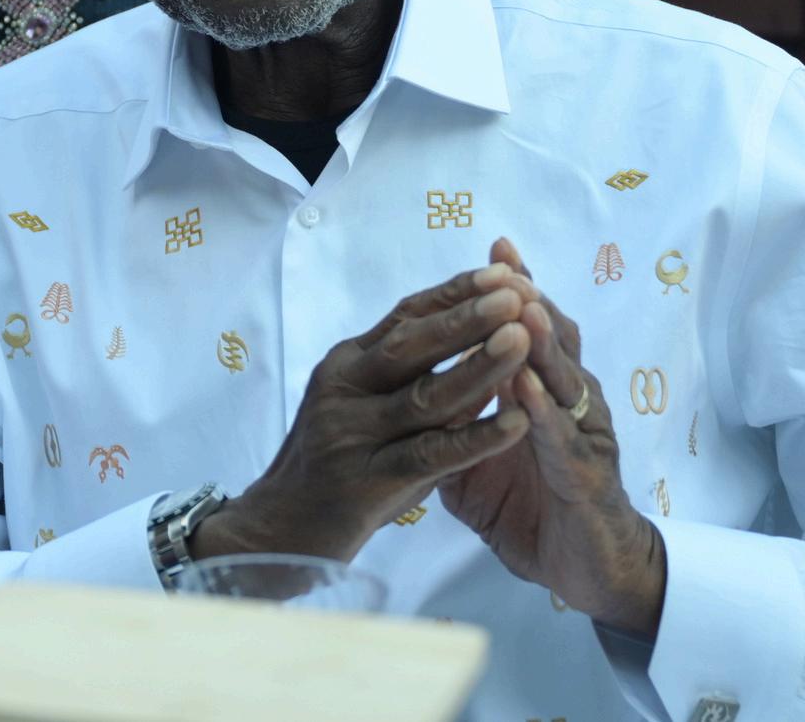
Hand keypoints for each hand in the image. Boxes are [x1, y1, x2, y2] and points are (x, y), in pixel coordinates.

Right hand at [197, 266, 536, 563]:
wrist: (282, 531)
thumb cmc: (339, 468)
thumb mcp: (367, 409)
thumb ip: (412, 377)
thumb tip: (481, 338)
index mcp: (346, 364)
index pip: (405, 316)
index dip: (455, 293)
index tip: (503, 272)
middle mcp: (343, 390)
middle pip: (411, 346)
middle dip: (467, 318)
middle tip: (516, 292)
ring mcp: (350, 435)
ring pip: (424, 397)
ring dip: (477, 367)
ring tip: (522, 341)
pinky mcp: (365, 483)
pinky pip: (429, 456)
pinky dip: (475, 438)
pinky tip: (515, 423)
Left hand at [437, 237, 667, 637]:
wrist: (581, 570)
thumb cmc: (533, 506)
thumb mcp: (479, 458)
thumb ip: (454, 420)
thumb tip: (413, 389)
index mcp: (545, 393)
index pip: (533, 331)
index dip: (517, 291)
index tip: (495, 248)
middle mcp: (571, 405)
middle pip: (554, 342)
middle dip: (529, 300)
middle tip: (506, 261)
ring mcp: (584, 439)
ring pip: (565, 382)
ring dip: (543, 345)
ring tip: (522, 307)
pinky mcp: (587, 480)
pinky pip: (563, 443)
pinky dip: (544, 414)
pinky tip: (527, 391)